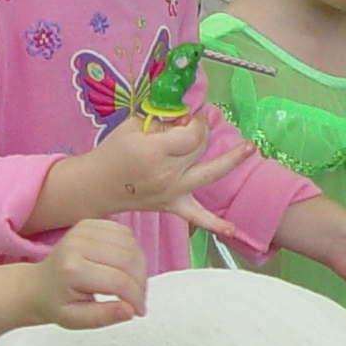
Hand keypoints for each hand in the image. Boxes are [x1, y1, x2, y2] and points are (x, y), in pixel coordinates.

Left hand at [33, 217, 147, 328]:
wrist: (37, 285)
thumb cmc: (56, 304)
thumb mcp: (76, 320)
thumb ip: (104, 316)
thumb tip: (131, 311)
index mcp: (72, 270)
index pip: (119, 281)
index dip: (136, 298)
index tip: (139, 311)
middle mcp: (78, 244)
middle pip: (128, 260)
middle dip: (140, 283)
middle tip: (138, 300)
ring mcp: (83, 230)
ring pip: (131, 244)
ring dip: (140, 267)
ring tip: (133, 285)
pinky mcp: (90, 223)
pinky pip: (125, 233)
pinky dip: (132, 251)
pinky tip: (126, 267)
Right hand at [66, 116, 247, 235]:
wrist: (96, 185)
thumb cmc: (112, 152)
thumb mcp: (133, 126)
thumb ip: (162, 121)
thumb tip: (187, 117)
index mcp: (154, 151)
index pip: (190, 133)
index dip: (195, 121)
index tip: (190, 115)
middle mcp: (166, 173)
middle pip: (200, 148)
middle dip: (202, 131)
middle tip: (196, 124)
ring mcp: (172, 192)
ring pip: (208, 175)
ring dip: (231, 161)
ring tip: (249, 148)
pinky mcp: (172, 206)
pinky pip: (196, 217)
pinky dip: (214, 225)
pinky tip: (231, 230)